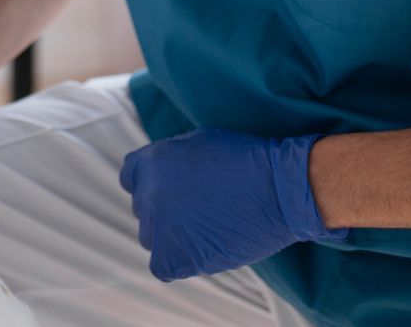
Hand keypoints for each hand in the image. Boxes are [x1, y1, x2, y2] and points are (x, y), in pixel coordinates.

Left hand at [118, 128, 347, 280]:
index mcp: (152, 161)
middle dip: (165, 209)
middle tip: (198, 211)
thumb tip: (160, 173)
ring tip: (205, 229)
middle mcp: (150, 193)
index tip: (171, 191)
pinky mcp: (177, 256)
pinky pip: (163, 267)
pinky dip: (178, 262)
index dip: (151, 183)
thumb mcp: (199, 142)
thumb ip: (170, 157)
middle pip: (144, 209)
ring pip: (152, 238)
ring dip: (172, 236)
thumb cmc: (248, 161)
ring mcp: (161, 226)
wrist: (279, 189)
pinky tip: (200, 251)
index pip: (131, 176)